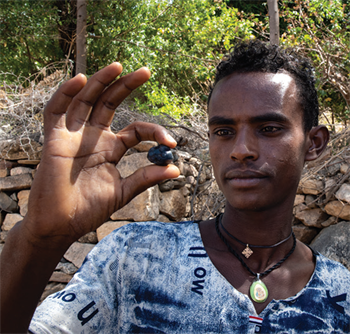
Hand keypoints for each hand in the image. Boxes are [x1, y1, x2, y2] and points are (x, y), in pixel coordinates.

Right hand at [24, 63, 179, 247]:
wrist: (61, 225)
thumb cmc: (89, 210)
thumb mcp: (123, 191)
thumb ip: (146, 178)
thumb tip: (175, 169)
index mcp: (111, 148)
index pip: (136, 130)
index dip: (155, 132)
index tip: (172, 143)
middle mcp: (93, 137)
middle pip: (110, 104)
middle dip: (126, 86)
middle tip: (146, 71)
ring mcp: (73, 136)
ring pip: (85, 101)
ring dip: (99, 82)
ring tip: (118, 66)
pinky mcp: (54, 140)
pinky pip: (56, 112)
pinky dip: (65, 95)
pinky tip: (80, 81)